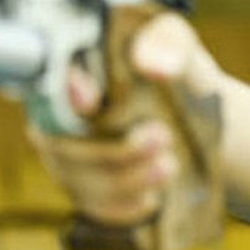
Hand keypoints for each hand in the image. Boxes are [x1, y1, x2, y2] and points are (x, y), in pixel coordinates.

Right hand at [28, 13, 220, 225]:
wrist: (203, 116)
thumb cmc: (179, 71)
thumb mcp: (180, 46)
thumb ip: (167, 42)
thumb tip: (151, 63)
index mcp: (72, 68)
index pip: (46, 81)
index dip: (60, 93)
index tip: (91, 101)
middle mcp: (58, 114)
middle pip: (59, 143)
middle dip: (111, 149)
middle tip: (163, 138)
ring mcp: (69, 156)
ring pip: (78, 180)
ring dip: (125, 180)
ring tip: (168, 166)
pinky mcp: (88, 189)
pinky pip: (92, 207)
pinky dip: (122, 207)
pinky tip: (151, 199)